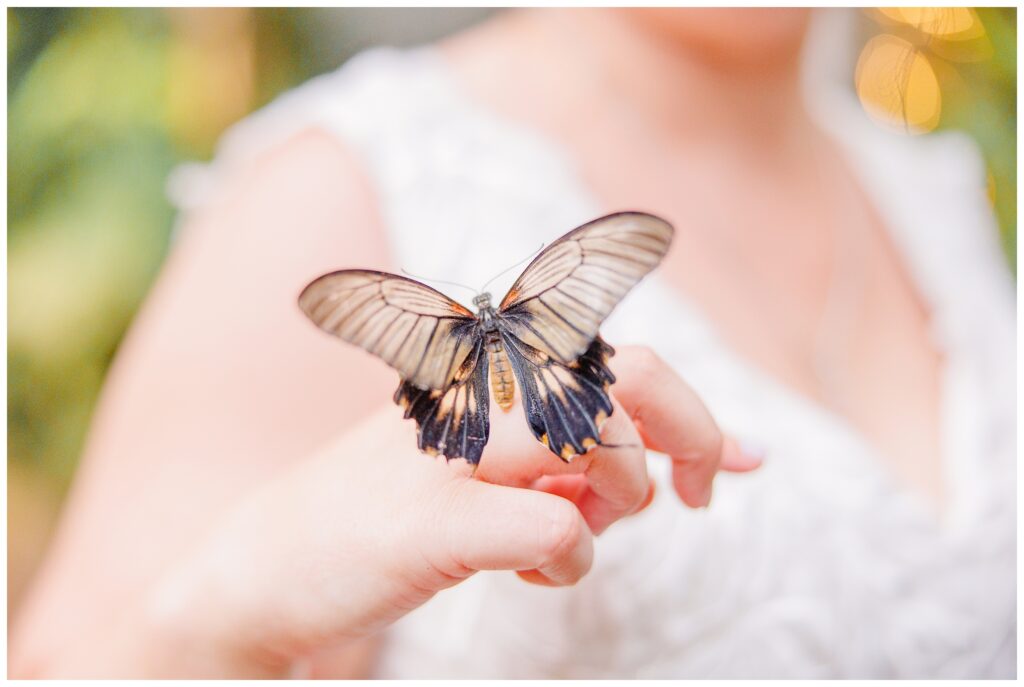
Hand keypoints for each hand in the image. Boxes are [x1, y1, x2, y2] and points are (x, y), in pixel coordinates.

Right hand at [124, 347, 759, 677]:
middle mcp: (472, 386)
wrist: (266, 568)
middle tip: (695, 499)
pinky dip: (569, 563)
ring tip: (575, 530)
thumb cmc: (392, 512)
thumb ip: (574, 455)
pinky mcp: (430, 517)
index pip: (616, 352)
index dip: (698, 405)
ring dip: (619, 500)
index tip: (748, 461)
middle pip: (632, 374)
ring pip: (601, 440)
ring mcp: (451, 448)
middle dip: (693, 435)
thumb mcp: (489, 464)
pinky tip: (531, 573)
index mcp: (486, 365)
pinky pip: (557, 530)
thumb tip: (685, 469)